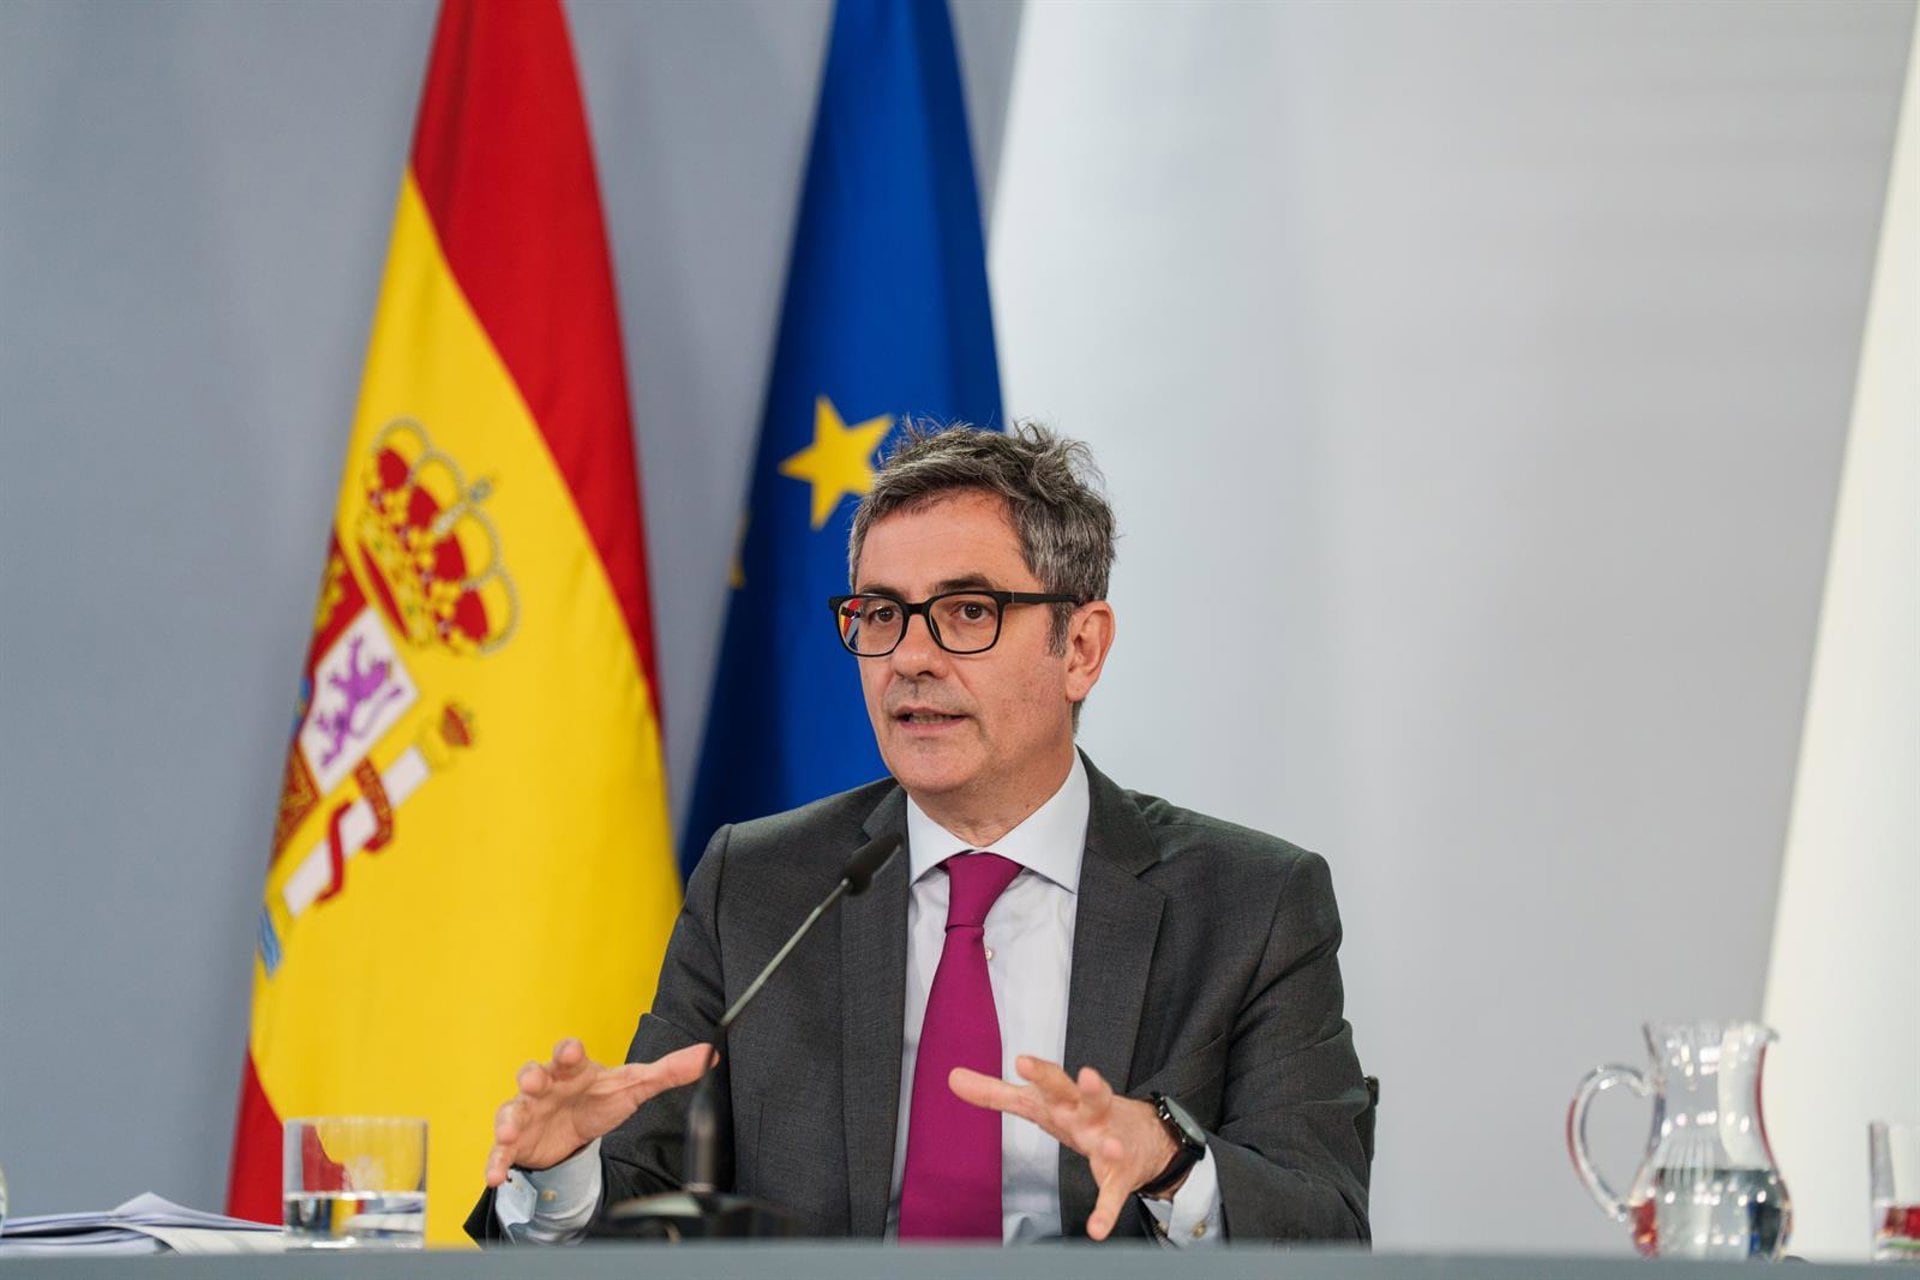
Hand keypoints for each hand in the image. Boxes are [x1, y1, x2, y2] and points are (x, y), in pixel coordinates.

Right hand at [483, 1037, 710, 1186]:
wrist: (572, 1131)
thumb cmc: (599, 1098)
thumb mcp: (633, 1086)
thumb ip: (668, 1072)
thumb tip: (709, 1055)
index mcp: (573, 1069)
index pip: (568, 1052)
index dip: (568, 1050)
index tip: (572, 1051)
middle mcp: (546, 1086)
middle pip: (533, 1074)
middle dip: (531, 1076)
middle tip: (532, 1080)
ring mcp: (526, 1113)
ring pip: (511, 1111)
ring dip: (509, 1120)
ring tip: (510, 1133)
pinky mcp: (515, 1143)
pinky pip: (500, 1152)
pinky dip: (496, 1163)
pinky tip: (496, 1177)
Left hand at [949, 1054, 1181, 1239]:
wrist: (1142, 1135)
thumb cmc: (1080, 1114)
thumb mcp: (1037, 1103)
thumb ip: (996, 1092)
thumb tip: (953, 1077)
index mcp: (1064, 1100)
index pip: (1049, 1083)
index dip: (1038, 1072)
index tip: (1021, 1060)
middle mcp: (1086, 1115)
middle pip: (1080, 1100)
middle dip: (1078, 1089)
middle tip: (1082, 1074)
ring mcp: (1106, 1142)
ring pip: (1108, 1141)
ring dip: (1108, 1143)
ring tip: (1109, 1144)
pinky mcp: (1119, 1175)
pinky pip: (1112, 1196)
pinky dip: (1104, 1213)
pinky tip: (1096, 1229)